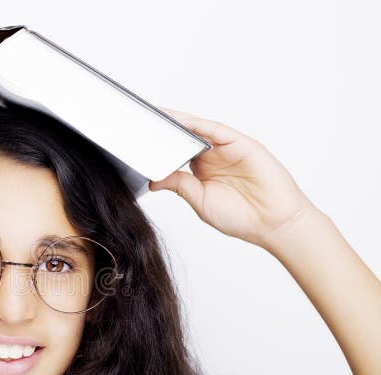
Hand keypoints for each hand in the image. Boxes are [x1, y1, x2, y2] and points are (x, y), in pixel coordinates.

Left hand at [149, 107, 319, 249]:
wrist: (274, 224)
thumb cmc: (241, 217)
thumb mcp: (200, 201)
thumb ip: (179, 185)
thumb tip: (153, 179)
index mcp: (201, 170)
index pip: (176, 151)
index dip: (158, 144)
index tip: (136, 139)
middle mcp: (214, 156)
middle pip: (184, 136)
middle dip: (164, 128)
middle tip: (139, 118)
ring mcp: (228, 149)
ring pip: (198, 129)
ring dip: (178, 122)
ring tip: (155, 115)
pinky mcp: (243, 144)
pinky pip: (217, 131)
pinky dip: (199, 125)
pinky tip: (182, 122)